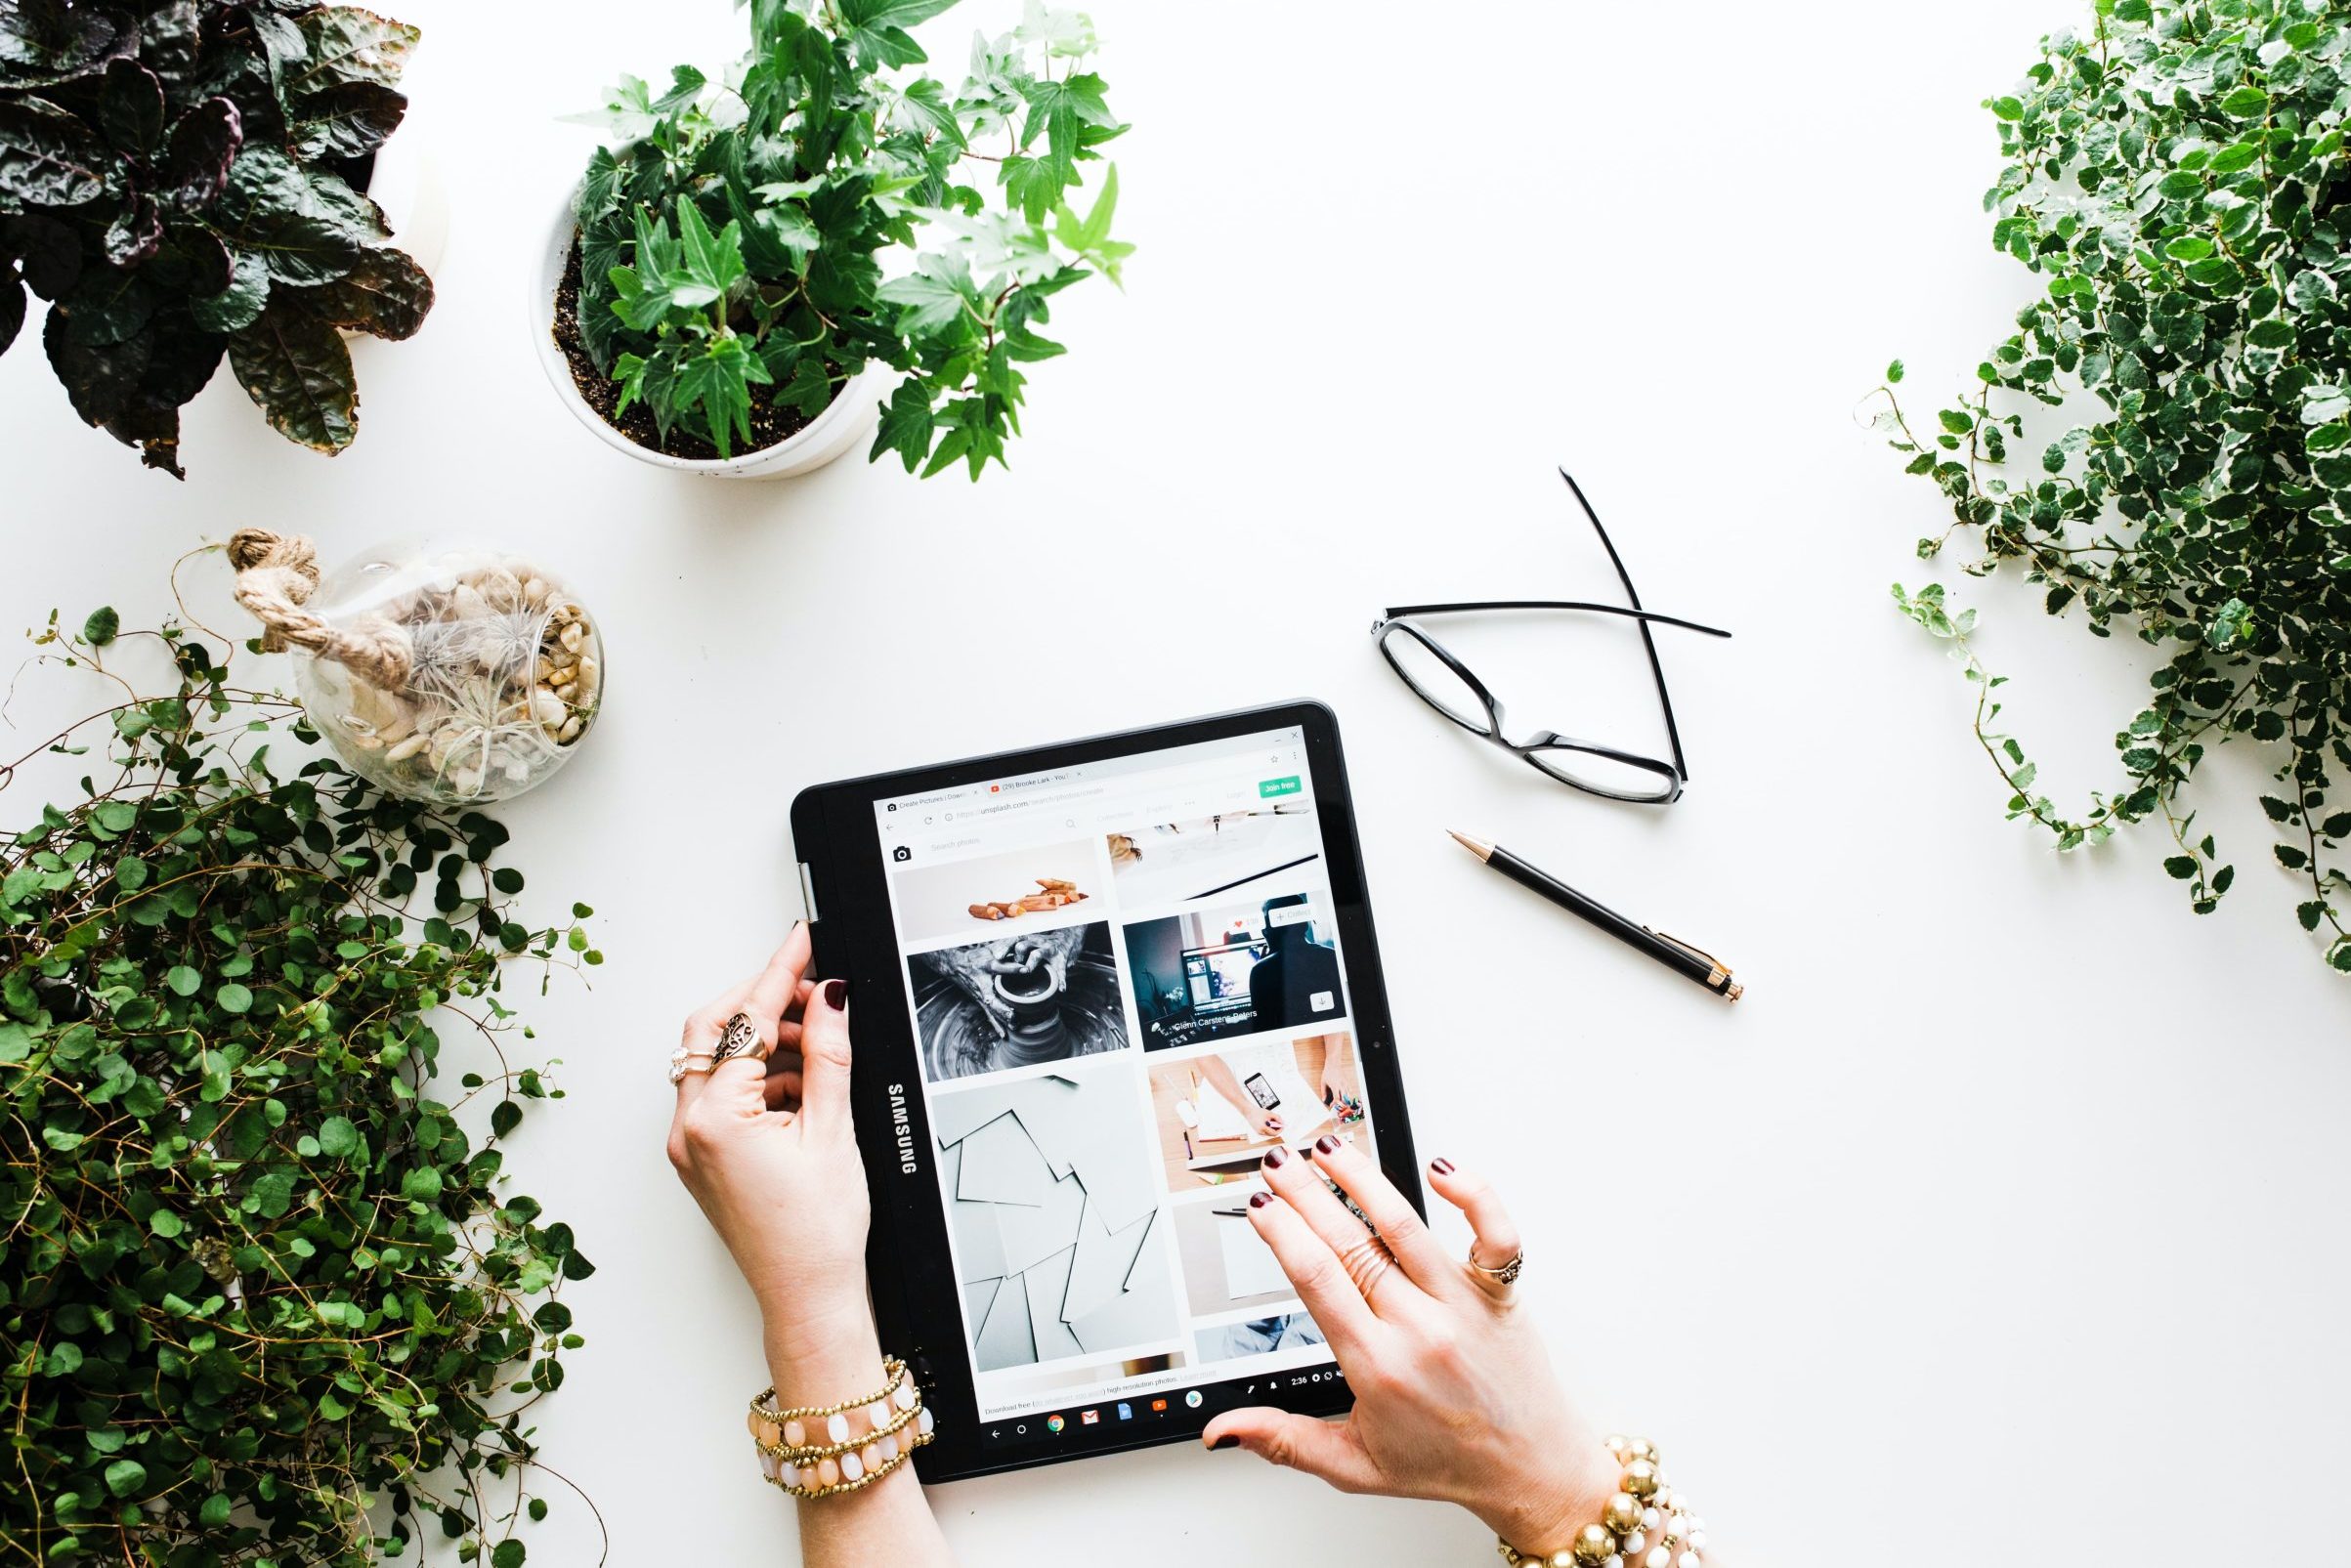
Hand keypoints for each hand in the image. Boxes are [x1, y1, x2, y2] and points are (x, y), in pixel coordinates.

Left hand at [665, 926, 874, 1389]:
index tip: (801, 942)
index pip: (746, 1021)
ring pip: (714, 1062)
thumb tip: (828, 999)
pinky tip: (802, 1090)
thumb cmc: (817, 1235)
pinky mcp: (702, 1158)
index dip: (780, 973)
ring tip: (816, 1052)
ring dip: (761, 1045)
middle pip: (710, 1031)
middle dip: (759, 1004)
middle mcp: (688, 1129)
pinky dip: (757, 1080)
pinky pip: (720, 1095)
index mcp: (715, 1119)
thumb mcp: (832, 1130)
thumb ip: (827, 1054)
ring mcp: (690, 1145)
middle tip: (810, 991)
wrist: (808, 1297)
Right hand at [1201, 1142, 1617, 1556]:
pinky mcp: (1500, 1293)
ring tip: (1330, 1148)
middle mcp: (1419, 1327)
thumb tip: (1224, 1430)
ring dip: (1363, 1179)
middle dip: (1306, 1194)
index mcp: (1378, 1366)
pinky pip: (1494, 1235)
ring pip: (1406, 1227)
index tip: (1260, 1208)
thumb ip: (1284, 1442)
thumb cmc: (1449, 1464)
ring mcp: (1462, 1305)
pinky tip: (1441, 1168)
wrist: (1532, 1471)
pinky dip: (1474, 1195)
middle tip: (1278, 1163)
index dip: (1283, 1235)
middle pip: (1350, 1243)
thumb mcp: (1355, 1466)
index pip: (1317, 1281)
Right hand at [1252, 1109, 1284, 1139]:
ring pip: (1269, 1133)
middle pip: (1272, 1134)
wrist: (1249, 1112)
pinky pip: (1266, 1132)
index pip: (1275, 1133)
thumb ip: (1277, 1118)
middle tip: (1279, 1123)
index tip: (1283, 1126)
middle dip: (1277, 1129)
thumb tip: (1282, 1123)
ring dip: (1273, 1128)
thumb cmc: (1258, 1112)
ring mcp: (1259, 1132)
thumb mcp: (1270, 1113)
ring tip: (1273, 1121)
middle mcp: (1261, 1132)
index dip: (1280, 1130)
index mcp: (1263, 1128)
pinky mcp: (1258, 1131)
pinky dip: (1269, 1128)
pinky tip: (1269, 1122)